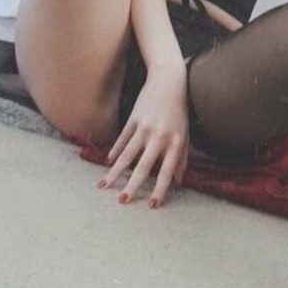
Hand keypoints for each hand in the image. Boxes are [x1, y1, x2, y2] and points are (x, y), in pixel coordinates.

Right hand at [97, 59, 188, 208]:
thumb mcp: (184, 135)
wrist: (168, 82)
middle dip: (132, 186)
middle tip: (122, 201)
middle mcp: (159, 137)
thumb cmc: (178, 111)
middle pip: (143, 166)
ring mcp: (144, 128)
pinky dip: (114, 152)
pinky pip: (122, 139)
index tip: (152, 205)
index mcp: (174, 143)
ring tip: (103, 186)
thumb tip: (178, 181)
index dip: (160, 189)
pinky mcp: (133, 119)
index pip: (166, 172)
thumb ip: (181, 158)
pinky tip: (108, 163)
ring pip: (126, 155)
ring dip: (114, 172)